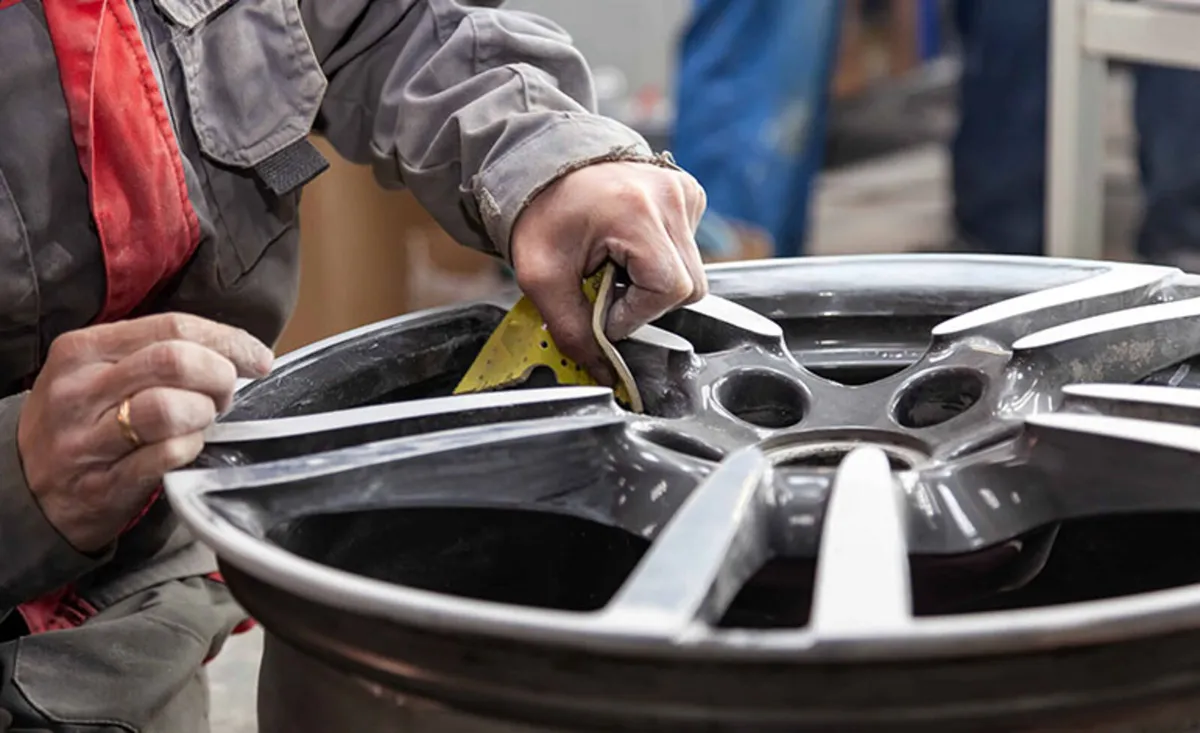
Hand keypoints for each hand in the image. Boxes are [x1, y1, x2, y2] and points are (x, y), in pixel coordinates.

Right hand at [17, 313, 273, 552]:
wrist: (25, 490)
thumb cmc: (80, 423)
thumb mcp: (97, 373)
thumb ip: (153, 353)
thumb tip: (232, 350)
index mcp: (83, 350)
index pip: (172, 326)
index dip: (227, 340)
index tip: (256, 358)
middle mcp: (80, 391)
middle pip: (175, 362)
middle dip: (219, 376)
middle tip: (225, 395)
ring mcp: (87, 440)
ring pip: (170, 409)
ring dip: (204, 414)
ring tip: (202, 421)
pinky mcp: (102, 484)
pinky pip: (166, 457)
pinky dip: (190, 449)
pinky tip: (187, 448)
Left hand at [510, 161, 707, 382]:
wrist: (541, 166)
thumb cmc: (539, 213)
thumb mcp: (542, 279)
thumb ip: (573, 330)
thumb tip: (603, 371)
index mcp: (635, 212)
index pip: (667, 290)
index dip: (636, 314)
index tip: (604, 311)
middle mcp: (669, 197)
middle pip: (690, 286)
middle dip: (647, 302)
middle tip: (608, 291)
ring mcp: (682, 192)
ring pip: (693, 271)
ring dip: (656, 283)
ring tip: (616, 267)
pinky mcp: (687, 193)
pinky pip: (689, 247)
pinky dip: (663, 259)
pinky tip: (631, 248)